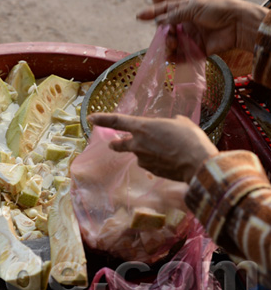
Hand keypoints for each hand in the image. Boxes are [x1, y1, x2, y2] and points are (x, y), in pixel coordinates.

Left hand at [87, 113, 218, 182]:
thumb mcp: (180, 123)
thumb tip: (170, 125)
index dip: (102, 119)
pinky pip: (148, 163)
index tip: (91, 118)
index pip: (116, 121)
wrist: (198, 164)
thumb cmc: (190, 139)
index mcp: (142, 127)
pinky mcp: (150, 171)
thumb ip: (168, 123)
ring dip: (144, 152)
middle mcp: (138, 144)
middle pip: (118, 144)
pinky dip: (154, 161)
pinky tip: (168, 160)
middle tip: (114, 143)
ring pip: (137, 154)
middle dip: (116, 143)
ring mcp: (142, 159)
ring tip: (163, 150)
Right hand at [137, 0, 267, 55]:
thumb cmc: (219, 9)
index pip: (165, 10)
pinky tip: (171, 59)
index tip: (138, 17)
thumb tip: (159, 22)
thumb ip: (175, 15)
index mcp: (186, 9)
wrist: (238, 24)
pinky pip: (183, 57)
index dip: (152, 13)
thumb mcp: (194, 7)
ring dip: (168, 47)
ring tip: (171, 47)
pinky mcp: (198, 50)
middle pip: (167, 31)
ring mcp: (192, 37)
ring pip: (173, 44)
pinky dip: (176, 59)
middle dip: (163, 35)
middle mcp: (187, 23)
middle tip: (168, 37)